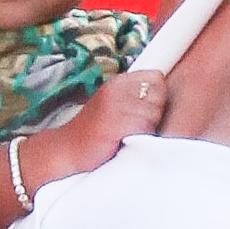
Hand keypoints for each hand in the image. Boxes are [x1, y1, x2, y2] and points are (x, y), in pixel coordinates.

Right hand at [37, 64, 167, 183]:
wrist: (66, 150)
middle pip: (160, 97)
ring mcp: (115, 107)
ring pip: (153, 115)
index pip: (157, 78)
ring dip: (146, 129)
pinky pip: (143, 129)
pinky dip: (139, 139)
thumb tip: (163, 89)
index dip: (157, 97)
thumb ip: (134, 96)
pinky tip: (124, 142)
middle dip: (154, 114)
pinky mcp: (115, 125)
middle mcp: (116, 90)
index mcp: (117, 82)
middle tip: (133, 126)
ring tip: (127, 135)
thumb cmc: (93, 132)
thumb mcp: (112, 104)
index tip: (143, 110)